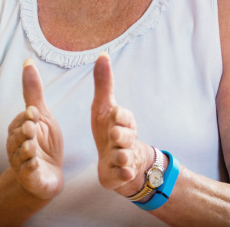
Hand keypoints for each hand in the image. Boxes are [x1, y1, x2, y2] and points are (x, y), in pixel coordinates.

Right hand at [6, 59, 62, 199]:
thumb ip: (33, 91)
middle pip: (18, 138)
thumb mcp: (42, 115)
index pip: (20, 121)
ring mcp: (22, 164)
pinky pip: (28, 174)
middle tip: (32, 127)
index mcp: (18, 130)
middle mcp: (16, 146)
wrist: (48, 175)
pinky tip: (35, 164)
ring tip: (31, 147)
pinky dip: (30, 169)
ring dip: (26, 151)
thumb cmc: (43, 142)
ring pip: (21, 156)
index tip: (34, 112)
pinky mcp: (30, 180)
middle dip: (24, 132)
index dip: (27, 117)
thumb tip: (28, 62)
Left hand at [91, 53, 152, 196]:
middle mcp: (126, 139)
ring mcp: (125, 157)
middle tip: (114, 134)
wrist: (118, 161)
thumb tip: (103, 54)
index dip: (120, 116)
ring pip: (125, 155)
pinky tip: (122, 172)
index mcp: (123, 122)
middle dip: (120, 135)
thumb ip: (104, 83)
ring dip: (120, 155)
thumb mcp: (104, 106)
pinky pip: (124, 175)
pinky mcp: (121, 175)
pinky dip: (123, 174)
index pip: (124, 116)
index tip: (115, 114)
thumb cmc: (109, 129)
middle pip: (125, 135)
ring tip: (117, 155)